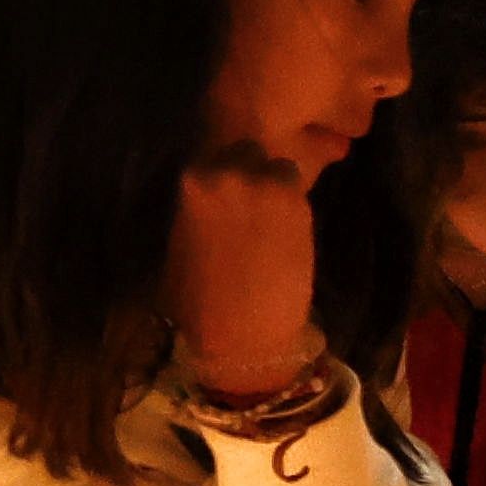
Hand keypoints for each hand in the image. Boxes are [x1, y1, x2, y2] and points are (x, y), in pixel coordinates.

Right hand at [165, 147, 327, 403]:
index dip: (229, 172)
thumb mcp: (184, 240)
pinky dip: (297, 208)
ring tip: (275, 223)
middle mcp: (230, 173)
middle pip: (251, 151)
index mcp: (194, 180)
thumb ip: (201, 204)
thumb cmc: (199, 298)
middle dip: (255, 172)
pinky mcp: (300, 206)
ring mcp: (267, 186)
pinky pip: (300, 194)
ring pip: (282, 168)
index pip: (218, 153)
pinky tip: (288, 235)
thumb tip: (213, 188)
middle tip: (256, 205)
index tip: (232, 192)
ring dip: (281, 189)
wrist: (240, 334)